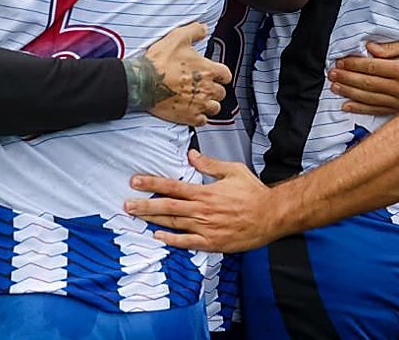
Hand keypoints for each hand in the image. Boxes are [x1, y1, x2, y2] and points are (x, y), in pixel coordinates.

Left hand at [124, 149, 277, 251]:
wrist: (272, 216)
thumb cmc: (254, 193)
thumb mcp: (233, 170)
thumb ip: (209, 164)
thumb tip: (191, 155)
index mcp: (205, 192)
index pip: (172, 186)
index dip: (152, 183)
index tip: (135, 181)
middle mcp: (202, 210)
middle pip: (167, 207)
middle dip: (145, 204)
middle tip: (127, 203)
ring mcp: (206, 228)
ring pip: (173, 224)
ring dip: (153, 220)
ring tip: (136, 217)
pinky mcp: (212, 242)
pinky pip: (188, 242)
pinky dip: (172, 240)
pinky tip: (158, 237)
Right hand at [129, 23, 229, 125]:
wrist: (143, 81)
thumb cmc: (159, 62)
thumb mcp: (178, 37)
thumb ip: (194, 31)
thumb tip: (204, 28)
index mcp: (207, 70)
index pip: (226, 75)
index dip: (221, 74)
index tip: (216, 74)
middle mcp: (206, 88)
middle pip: (221, 93)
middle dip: (215, 89)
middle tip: (205, 86)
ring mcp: (198, 104)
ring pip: (215, 108)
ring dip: (210, 104)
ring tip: (201, 100)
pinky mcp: (188, 116)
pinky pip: (202, 121)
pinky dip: (200, 117)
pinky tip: (193, 111)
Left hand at [328, 39, 398, 115]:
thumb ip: (390, 47)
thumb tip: (369, 47)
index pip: (371, 67)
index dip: (352, 64)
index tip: (339, 61)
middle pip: (366, 83)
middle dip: (346, 78)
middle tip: (332, 74)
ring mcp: (398, 101)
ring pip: (368, 98)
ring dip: (348, 92)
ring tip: (334, 87)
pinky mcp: (398, 110)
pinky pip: (375, 110)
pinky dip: (359, 109)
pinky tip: (346, 106)